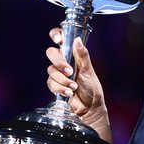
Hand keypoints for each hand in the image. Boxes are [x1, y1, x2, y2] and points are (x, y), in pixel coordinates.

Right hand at [46, 29, 111, 143]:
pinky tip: (69, 93)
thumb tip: (77, 39)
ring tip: (74, 87)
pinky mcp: (54, 84)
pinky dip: (60, 88)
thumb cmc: (92, 88)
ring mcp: (58, 73)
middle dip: (59, 62)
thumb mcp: (89, 70)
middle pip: (51, 53)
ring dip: (63, 80)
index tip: (59, 40)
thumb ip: (82, 55)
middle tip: (70, 71)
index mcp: (72, 54)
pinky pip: (50, 83)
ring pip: (51, 70)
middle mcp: (63, 61)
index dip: (56, 35)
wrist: (90, 107)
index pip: (60, 37)